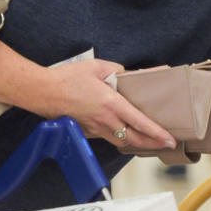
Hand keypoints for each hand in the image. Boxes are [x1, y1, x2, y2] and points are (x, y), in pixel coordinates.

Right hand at [44, 59, 175, 150]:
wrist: (40, 91)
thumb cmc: (66, 78)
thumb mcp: (98, 67)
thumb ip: (117, 71)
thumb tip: (128, 75)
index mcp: (111, 104)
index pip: (140, 123)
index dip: (157, 133)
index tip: (169, 139)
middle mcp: (104, 120)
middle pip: (133, 139)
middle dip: (152, 144)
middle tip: (166, 144)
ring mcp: (93, 128)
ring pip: (120, 141)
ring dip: (137, 142)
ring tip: (150, 140)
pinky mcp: (84, 131)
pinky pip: (106, 137)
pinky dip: (119, 137)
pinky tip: (124, 132)